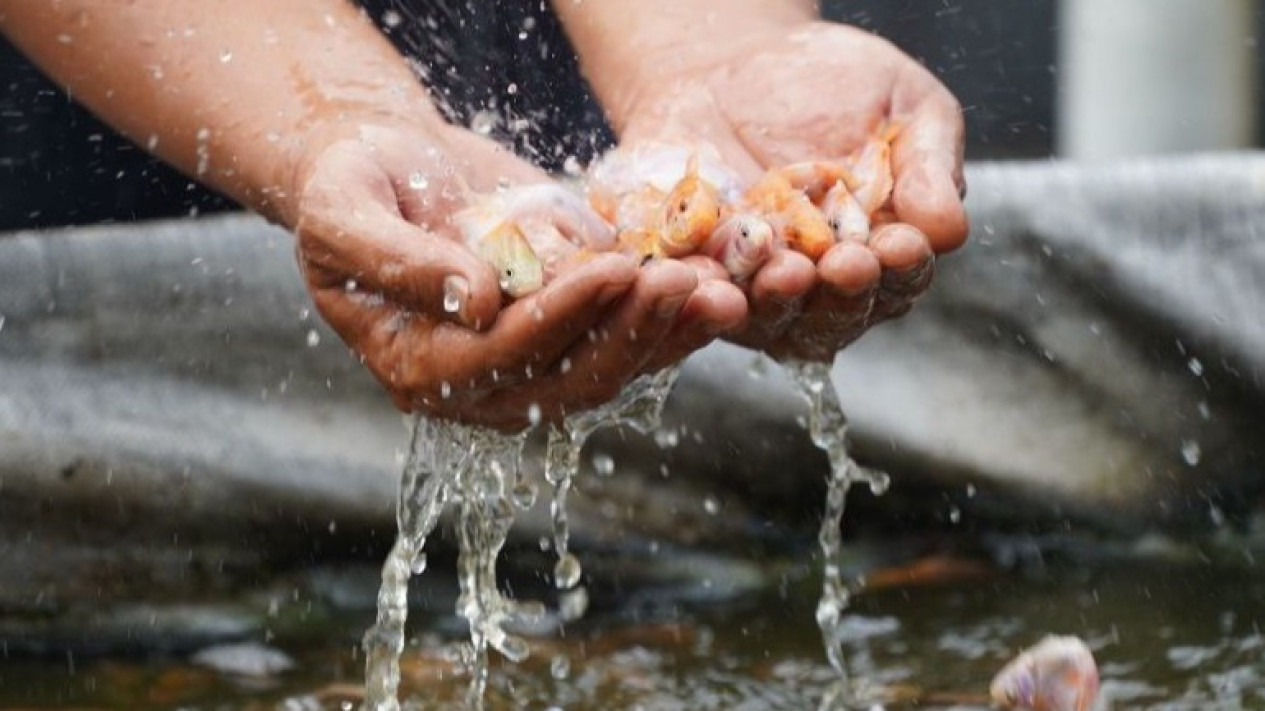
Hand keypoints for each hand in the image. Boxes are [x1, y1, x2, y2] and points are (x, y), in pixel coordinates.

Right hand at [284, 120, 743, 430]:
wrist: (391, 170)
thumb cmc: (350, 186)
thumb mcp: (346, 214)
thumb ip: (399, 261)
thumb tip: (478, 300)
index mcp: (418, 366)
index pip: (500, 355)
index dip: (560, 317)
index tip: (613, 270)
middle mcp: (481, 383)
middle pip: (570, 377)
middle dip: (630, 331)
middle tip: (680, 279)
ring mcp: (532, 364)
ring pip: (613, 368)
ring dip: (669, 334)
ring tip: (720, 288)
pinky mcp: (572, 334)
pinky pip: (632, 340)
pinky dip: (677, 320)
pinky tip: (722, 288)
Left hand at [615, 20, 968, 360]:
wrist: (734, 62)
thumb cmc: (835, 87)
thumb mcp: (902, 105)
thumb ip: (928, 165)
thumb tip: (949, 229)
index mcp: (882, 256)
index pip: (900, 279)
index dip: (902, 268)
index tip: (900, 245)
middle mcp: (819, 288)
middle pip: (836, 315)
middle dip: (842, 293)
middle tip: (843, 265)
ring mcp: (752, 290)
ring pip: (767, 316)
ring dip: (777, 300)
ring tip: (784, 271)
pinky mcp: (692, 274)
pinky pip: (694, 292)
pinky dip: (698, 288)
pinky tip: (706, 275)